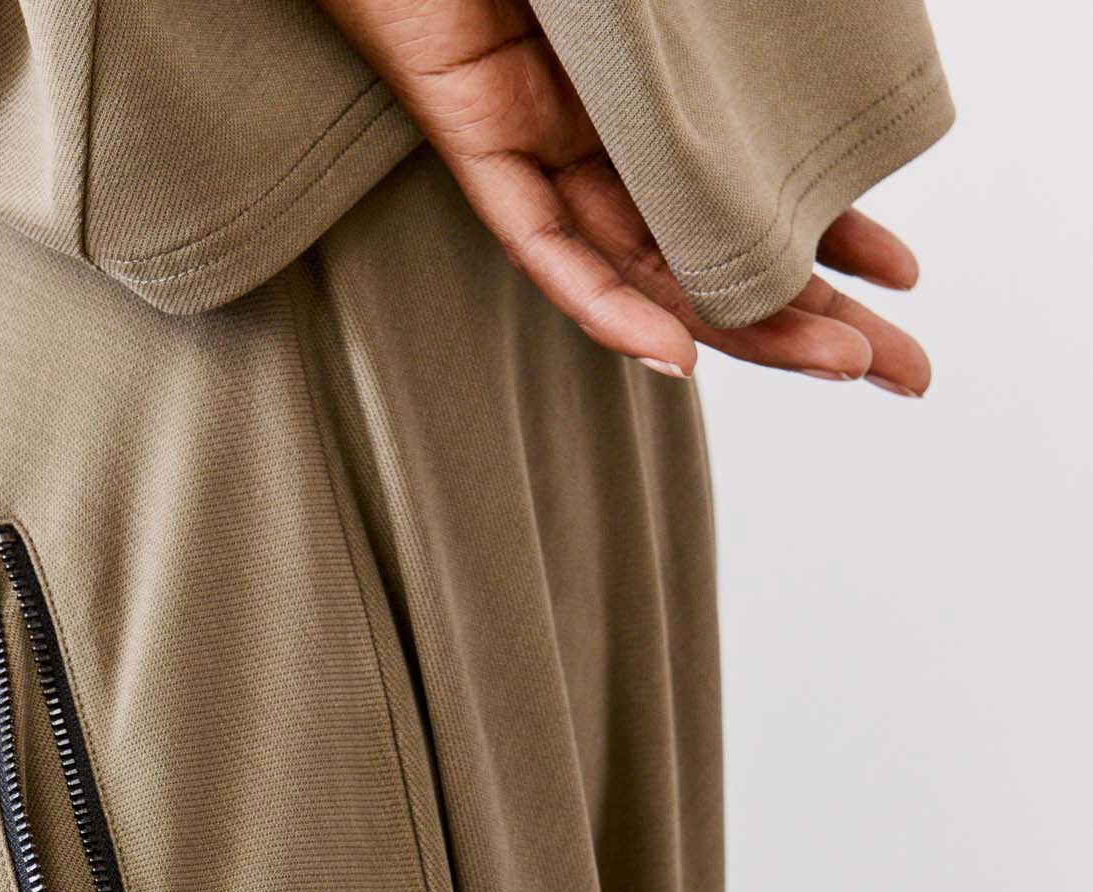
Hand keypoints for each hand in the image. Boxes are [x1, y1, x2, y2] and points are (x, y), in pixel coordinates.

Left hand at [316, 0, 930, 389]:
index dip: (827, 241)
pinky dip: (610, 308)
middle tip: (899, 370)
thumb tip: (830, 37)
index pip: (747, 190)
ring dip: (740, 331)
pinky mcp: (477, 146)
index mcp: (652, 91)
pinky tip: (679, 355)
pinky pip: (546, 252)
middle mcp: (602, 130)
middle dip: (810, 317)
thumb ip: (735, 21)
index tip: (900, 281)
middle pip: (711, 253)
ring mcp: (543, 146)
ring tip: (834, 366)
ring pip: (647, 271)